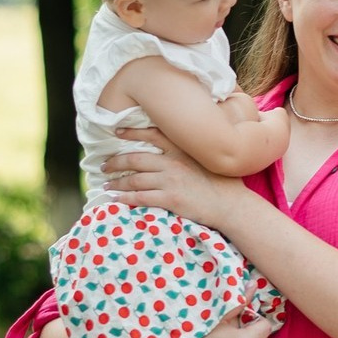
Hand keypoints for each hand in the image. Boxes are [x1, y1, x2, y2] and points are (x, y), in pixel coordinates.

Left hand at [105, 126, 250, 226]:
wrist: (233, 205)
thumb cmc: (225, 183)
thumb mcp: (210, 158)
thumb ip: (192, 151)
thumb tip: (177, 149)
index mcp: (183, 149)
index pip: (152, 134)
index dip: (132, 132)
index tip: (117, 132)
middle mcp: (174, 162)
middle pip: (135, 159)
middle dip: (115, 162)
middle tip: (104, 166)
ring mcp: (171, 181)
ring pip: (134, 179)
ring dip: (117, 183)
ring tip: (107, 185)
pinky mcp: (170, 199)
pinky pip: (140, 198)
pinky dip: (125, 198)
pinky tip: (116, 200)